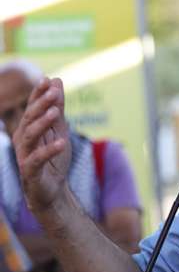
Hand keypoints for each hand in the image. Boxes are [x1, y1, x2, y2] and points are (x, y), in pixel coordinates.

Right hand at [12, 78, 72, 215]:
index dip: (38, 94)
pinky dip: (49, 150)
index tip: (48, 79)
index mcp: (29, 129)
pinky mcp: (30, 171)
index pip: (32, 108)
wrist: (53, 191)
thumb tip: (57, 81)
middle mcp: (23, 140)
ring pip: (29, 136)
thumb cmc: (54, 159)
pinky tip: (61, 142)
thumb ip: (58, 109)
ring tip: (55, 113)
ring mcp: (25, 155)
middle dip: (40, 105)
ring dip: (42, 123)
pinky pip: (37, 159)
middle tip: (53, 92)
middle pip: (29, 119)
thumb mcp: (59, 131)